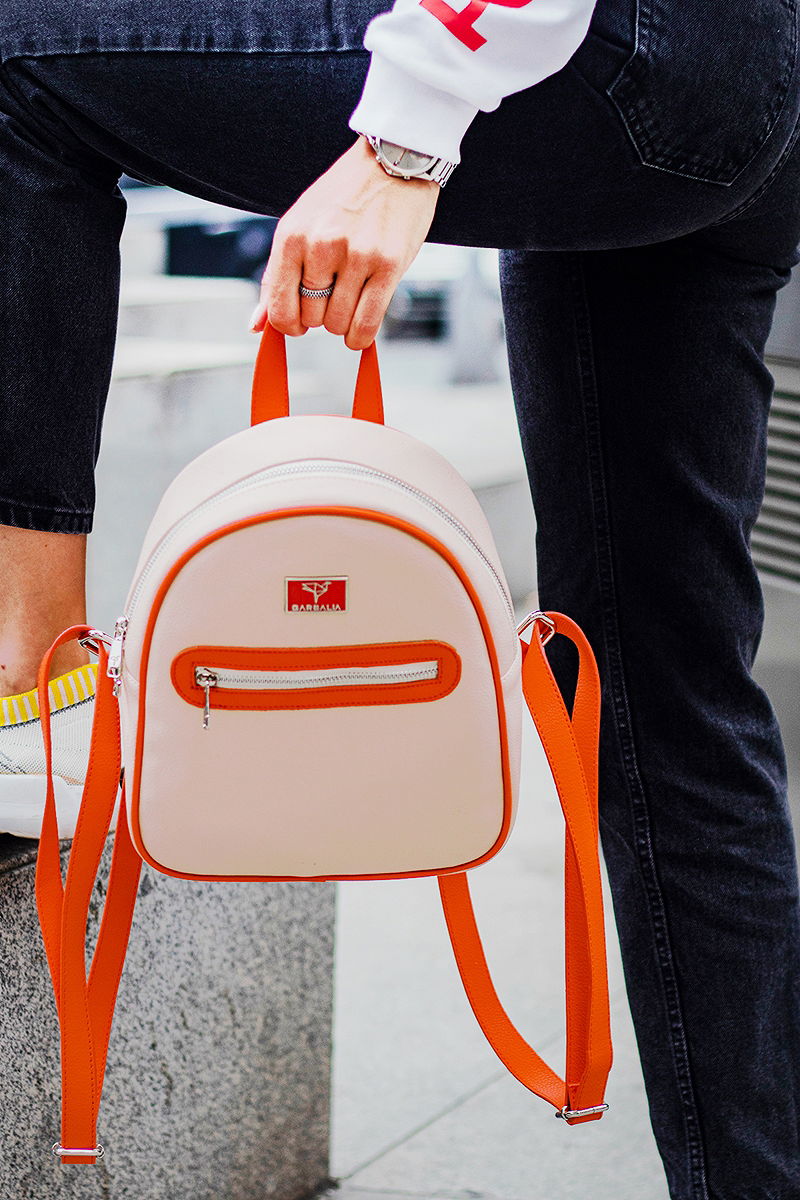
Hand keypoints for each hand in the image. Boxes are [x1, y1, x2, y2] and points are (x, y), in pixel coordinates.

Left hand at [249, 135, 440, 349]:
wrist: (392, 162)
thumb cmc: (344, 196)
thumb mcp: (299, 226)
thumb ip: (277, 276)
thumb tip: (257, 325)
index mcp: (292, 236)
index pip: (279, 310)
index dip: (289, 325)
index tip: (300, 321)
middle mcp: (322, 245)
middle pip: (312, 319)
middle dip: (321, 316)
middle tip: (334, 294)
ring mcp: (357, 256)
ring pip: (339, 324)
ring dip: (344, 323)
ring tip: (351, 297)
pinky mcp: (389, 265)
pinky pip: (367, 323)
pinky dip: (361, 336)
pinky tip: (362, 325)